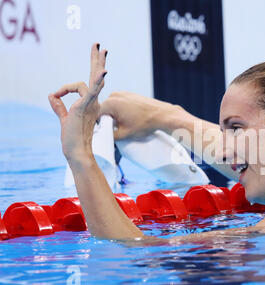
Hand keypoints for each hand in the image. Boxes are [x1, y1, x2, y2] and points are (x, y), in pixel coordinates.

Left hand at [49, 43, 107, 160]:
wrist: (77, 150)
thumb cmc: (72, 138)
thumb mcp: (64, 118)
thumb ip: (59, 106)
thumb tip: (51, 94)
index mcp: (90, 105)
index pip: (89, 85)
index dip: (81, 79)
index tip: (64, 86)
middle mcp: (94, 102)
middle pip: (96, 77)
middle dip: (96, 60)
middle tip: (98, 45)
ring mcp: (92, 103)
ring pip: (94, 79)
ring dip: (96, 63)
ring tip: (98, 47)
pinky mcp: (86, 105)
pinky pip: (92, 89)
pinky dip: (97, 80)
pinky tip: (103, 71)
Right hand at [99, 91, 184, 139]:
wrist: (162, 115)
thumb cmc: (145, 124)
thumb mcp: (124, 134)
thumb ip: (109, 135)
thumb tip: (102, 137)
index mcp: (110, 103)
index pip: (95, 116)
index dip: (98, 126)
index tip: (104, 132)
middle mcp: (114, 95)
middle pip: (103, 111)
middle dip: (107, 121)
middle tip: (116, 130)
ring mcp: (122, 93)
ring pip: (111, 108)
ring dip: (114, 116)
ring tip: (124, 124)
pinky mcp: (129, 95)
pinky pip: (119, 104)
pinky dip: (120, 112)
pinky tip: (129, 119)